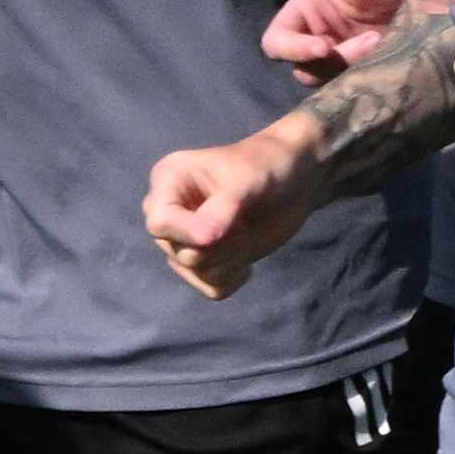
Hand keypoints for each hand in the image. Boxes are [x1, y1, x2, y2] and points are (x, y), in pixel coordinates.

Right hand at [146, 116, 326, 299]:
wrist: (295, 178)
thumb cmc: (266, 166)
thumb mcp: (246, 181)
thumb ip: (222, 208)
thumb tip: (203, 240)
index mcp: (168, 181)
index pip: (159, 223)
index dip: (190, 233)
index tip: (226, 229)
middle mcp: (170, 212)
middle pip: (179, 253)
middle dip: (221, 245)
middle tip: (244, 222)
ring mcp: (186, 239)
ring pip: (196, 272)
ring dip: (231, 259)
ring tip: (246, 232)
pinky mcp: (205, 261)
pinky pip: (211, 287)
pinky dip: (234, 276)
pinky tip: (245, 253)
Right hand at [243, 0, 427, 75]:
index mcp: (309, 12)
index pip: (278, 41)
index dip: (292, 48)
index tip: (323, 46)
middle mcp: (322, 37)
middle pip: (298, 66)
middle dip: (325, 62)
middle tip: (363, 47)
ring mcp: (348, 58)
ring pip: (326, 81)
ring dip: (350, 67)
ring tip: (382, 44)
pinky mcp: (373, 73)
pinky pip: (354, 87)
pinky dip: (367, 75)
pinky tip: (390, 54)